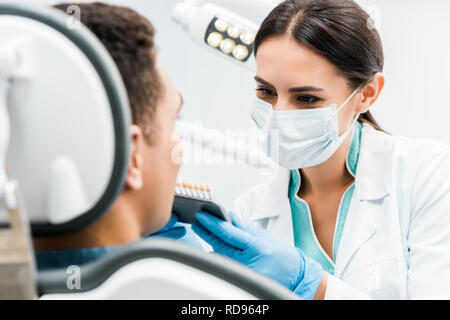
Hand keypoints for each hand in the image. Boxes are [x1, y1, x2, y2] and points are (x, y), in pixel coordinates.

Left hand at [192, 211, 323, 298]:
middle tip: (197, 222)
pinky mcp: (241, 277)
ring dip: (210, 242)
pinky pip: (225, 265)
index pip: (228, 233)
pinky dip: (218, 254)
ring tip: (203, 229)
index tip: (202, 215)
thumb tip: (229, 216)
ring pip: (219, 255)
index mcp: (255, 246)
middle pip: (219, 244)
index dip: (212, 223)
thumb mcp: (265, 237)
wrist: (295, 275)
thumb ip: (244, 227)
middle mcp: (248, 261)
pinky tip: (213, 246)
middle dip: (205, 232)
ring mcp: (243, 271)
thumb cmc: (283, 256)